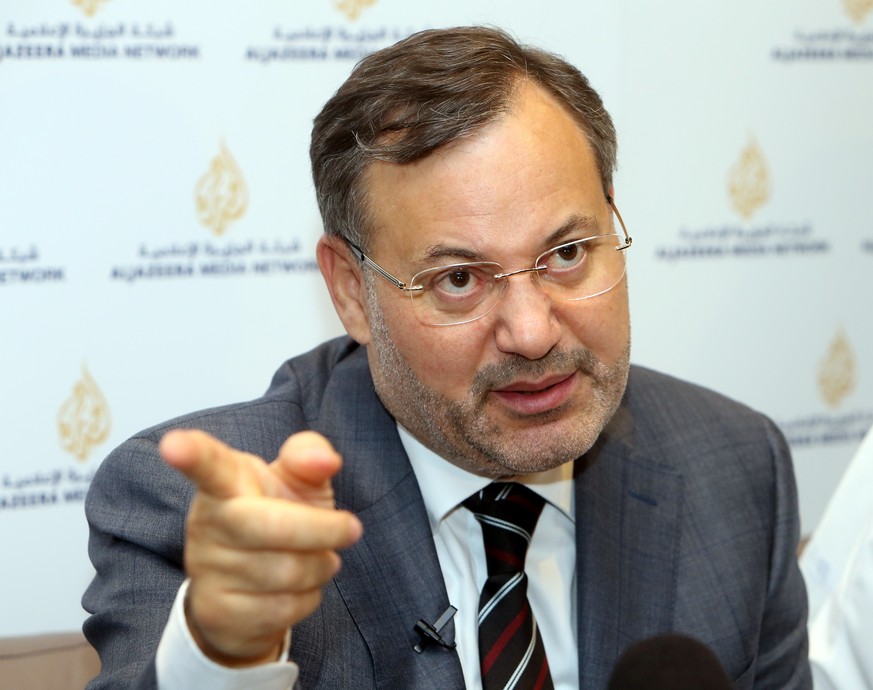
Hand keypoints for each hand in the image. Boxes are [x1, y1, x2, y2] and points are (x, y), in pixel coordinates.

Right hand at [160, 429, 362, 666]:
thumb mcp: (297, 482)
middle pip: (269, 525)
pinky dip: (308, 598)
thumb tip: (327, 459)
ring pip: (286, 572)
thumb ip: (309, 457)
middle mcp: (208, 523)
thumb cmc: (278, 518)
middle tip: (352, 528)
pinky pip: (282, 609)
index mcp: (226, 481)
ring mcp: (207, 569)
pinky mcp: (217, 612)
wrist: (249, 593)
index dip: (192, 453)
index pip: (208, 464)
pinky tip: (299, 589)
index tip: (173, 445)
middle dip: (321, 529)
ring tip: (319, 558)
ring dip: (320, 566)